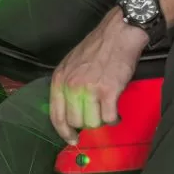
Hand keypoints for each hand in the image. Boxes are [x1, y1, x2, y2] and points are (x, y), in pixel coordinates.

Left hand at [50, 8, 148, 144]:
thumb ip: (67, 86)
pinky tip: (116, 112)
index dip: (63, 131)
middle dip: (87, 124)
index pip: (56, 115)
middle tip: (96, 117)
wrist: (118, 34)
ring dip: (102, 121)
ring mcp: (89, 89)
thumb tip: (70, 110)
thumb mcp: (71, 64)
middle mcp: (71, 85)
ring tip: (107, 110)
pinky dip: (114, 118)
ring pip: (92, 122)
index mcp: (59, 79)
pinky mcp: (108, 91)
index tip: (72, 139)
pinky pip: (109, 118)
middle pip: (75, 121)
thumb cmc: (96, 48)